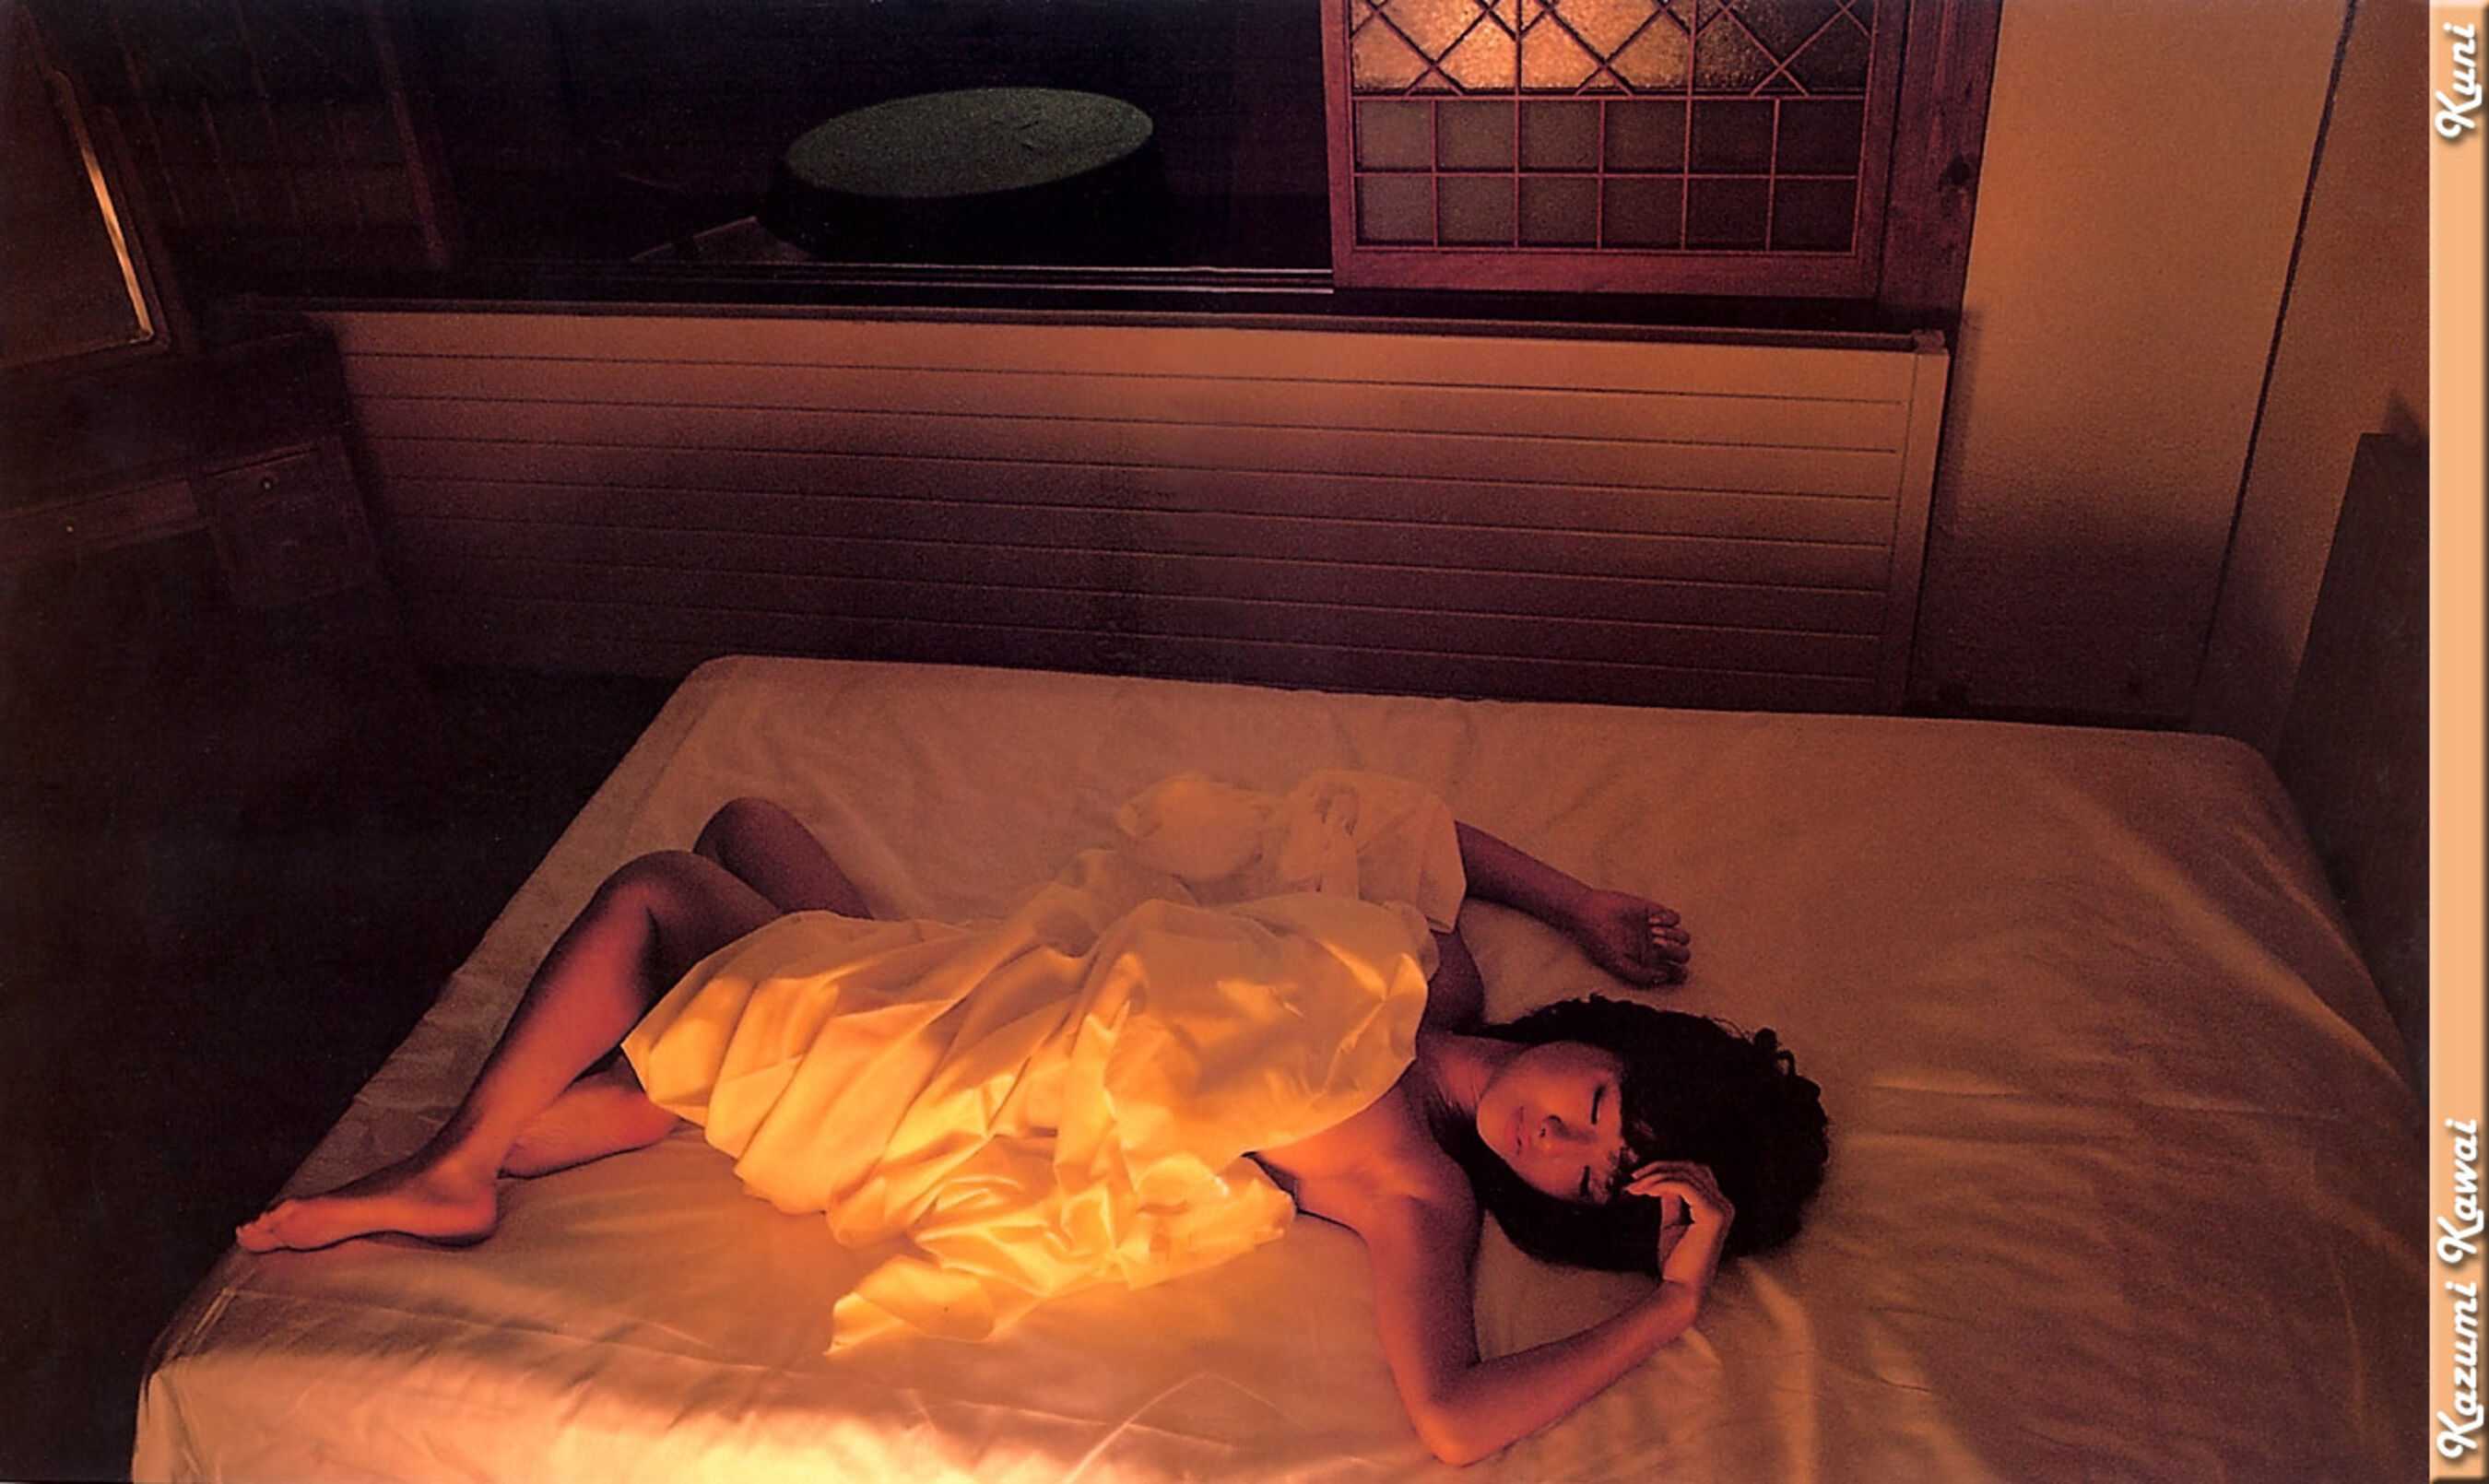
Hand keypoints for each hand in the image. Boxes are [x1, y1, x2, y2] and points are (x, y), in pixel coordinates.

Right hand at [1570, 888, 1689, 986]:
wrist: (1589, 913)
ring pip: (1683, 937)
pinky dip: (1668, 920)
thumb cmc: (1599, 940)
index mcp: (1650, 963)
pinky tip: (1651, 921)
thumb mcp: (1616, 963)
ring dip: (1672, 936)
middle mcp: (1657, 948)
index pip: (1676, 972)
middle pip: (1683, 955)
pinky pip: (1675, 917)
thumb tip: (1663, 976)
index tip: (1666, 967)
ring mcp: (1658, 930)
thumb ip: (1639, 974)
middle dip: (1675, 951)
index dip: (1678, 973)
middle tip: (1655, 944)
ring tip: (1652, 931)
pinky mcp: (1655, 911)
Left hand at [1625, 1160, 1732, 1290]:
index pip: (1695, 1173)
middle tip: (1634, 1177)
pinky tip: (1644, 1191)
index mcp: (1718, 1208)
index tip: (1640, 1178)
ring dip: (1656, 1175)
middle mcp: (1725, 1205)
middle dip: (1660, 1167)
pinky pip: (1682, 1185)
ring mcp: (1721, 1209)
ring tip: (1634, 1186)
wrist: (1681, 1290)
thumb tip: (1661, 1180)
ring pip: (1686, 1173)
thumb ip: (1671, 1200)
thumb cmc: (1676, 1263)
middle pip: (1692, 1167)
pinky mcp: (1711, 1214)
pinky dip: (1660, 1183)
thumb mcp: (1672, 1224)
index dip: (1667, 1169)